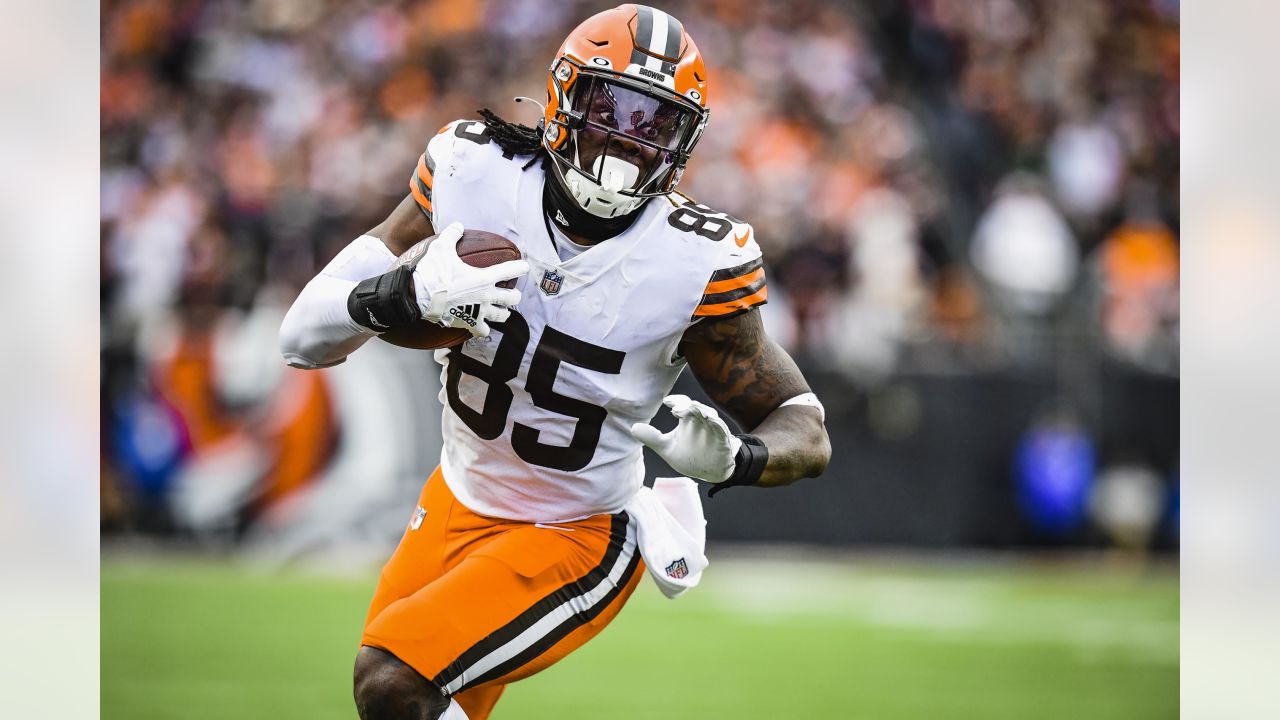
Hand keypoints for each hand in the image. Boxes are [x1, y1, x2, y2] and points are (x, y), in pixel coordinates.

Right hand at [413, 222, 528, 337]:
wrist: (417, 297)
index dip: (521, 268)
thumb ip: (452, 234)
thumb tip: (458, 225)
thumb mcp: (441, 247)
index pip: (511, 271)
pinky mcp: (469, 324)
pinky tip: (482, 326)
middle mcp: (486, 296)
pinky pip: (483, 331)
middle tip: (512, 292)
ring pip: (502, 316)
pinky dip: (484, 329)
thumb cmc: (432, 272)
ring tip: (501, 310)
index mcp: (484, 278)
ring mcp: (479, 312)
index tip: (524, 267)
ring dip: (503, 312)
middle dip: (515, 295)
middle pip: (513, 298)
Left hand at [630, 395, 741, 483]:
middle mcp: (700, 420)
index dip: (676, 400)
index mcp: (688, 419)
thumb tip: (633, 427)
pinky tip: (709, 419)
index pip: (682, 404)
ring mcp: (712, 428)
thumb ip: (652, 438)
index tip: (666, 401)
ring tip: (690, 408)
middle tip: (675, 408)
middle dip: (685, 404)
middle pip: (694, 406)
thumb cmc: (690, 456)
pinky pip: (720, 428)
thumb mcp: (667, 448)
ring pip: (708, 414)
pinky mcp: (722, 438)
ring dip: (700, 410)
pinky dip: (715, 422)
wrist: (711, 473)